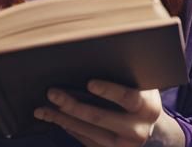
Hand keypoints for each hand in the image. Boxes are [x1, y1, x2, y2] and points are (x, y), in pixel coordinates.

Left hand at [34, 80, 164, 146]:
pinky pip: (85, 140)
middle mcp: (138, 131)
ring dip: (62, 118)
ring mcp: (123, 146)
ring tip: (44, 108)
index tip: (89, 83)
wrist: (148, 123)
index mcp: (148, 107)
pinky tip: (56, 118)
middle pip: (100, 117)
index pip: (128, 97)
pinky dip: (68, 128)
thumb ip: (125, 74)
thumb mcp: (140, 82)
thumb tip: (91, 54)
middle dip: (73, 105)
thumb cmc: (140, 92)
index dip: (108, 90)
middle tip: (52, 93)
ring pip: (88, 131)